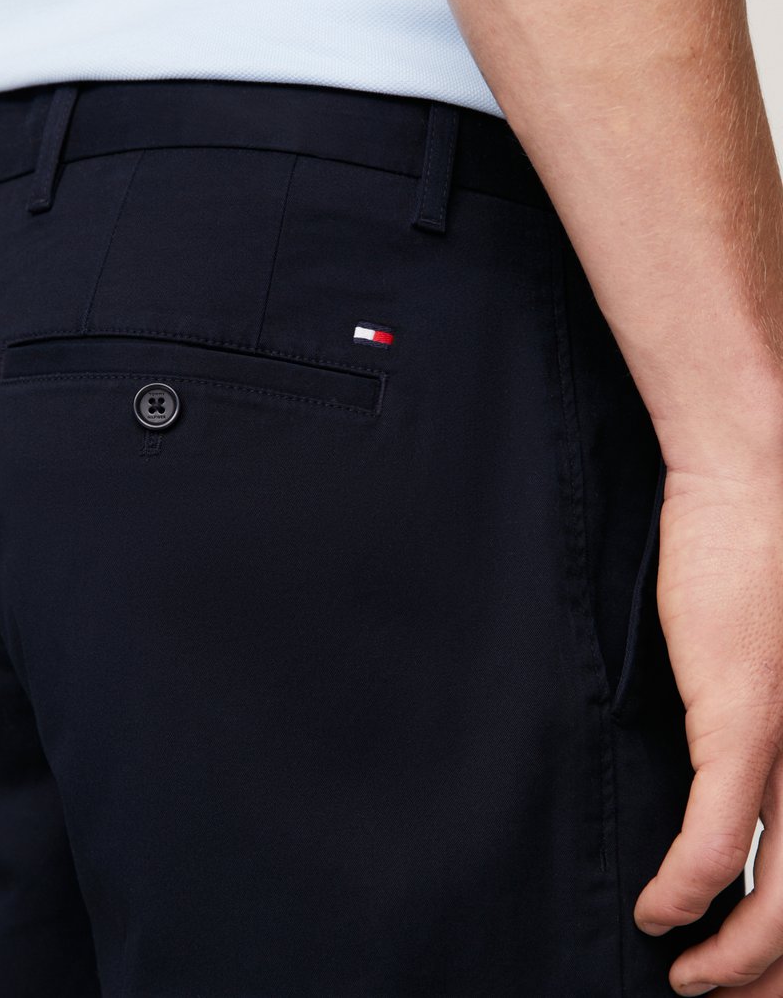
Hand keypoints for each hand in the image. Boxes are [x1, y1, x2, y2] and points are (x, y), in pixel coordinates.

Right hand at [632, 463, 782, 995]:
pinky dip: (684, 889)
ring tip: (690, 978)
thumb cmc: (759, 562)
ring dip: (733, 957)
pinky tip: (656, 913)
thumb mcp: (767, 660)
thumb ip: (762, 733)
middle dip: (774, 975)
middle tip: (727, 996)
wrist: (752, 481)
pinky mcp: (747, 718)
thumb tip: (730, 790)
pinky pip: (718, 839)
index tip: (764, 974)